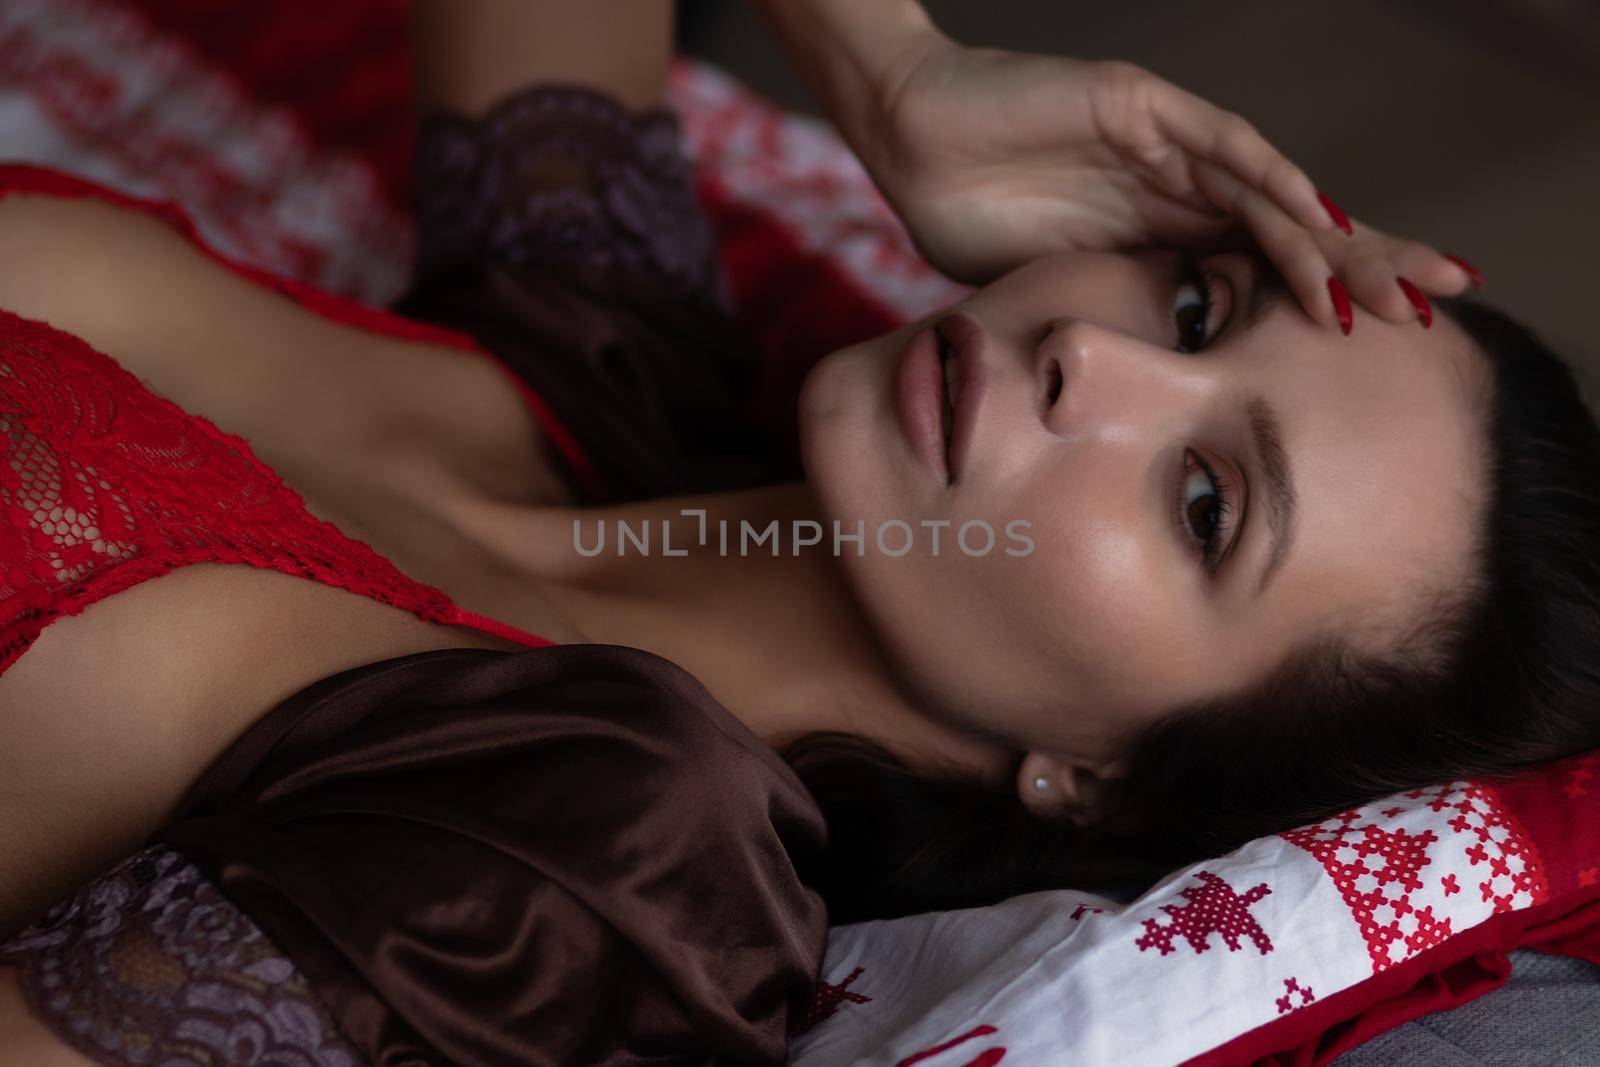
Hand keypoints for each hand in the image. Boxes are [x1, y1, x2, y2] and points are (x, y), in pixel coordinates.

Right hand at [863, 40, 1480, 328]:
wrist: (907, 137)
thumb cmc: (963, 215)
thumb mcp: (1044, 295)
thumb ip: (1095, 329)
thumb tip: (1114, 407)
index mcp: (1162, 235)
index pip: (1259, 271)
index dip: (1321, 302)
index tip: (1378, 352)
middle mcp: (1181, 187)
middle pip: (1291, 229)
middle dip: (1363, 268)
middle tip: (1435, 305)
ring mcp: (1165, 143)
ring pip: (1270, 193)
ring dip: (1329, 241)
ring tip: (1386, 285)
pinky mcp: (1140, 106)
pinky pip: (1219, 144)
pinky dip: (1270, 180)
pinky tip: (1316, 215)